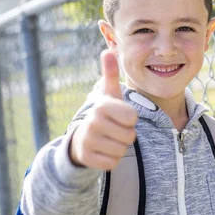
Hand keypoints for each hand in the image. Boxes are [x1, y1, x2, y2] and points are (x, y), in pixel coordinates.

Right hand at [69, 50, 137, 169]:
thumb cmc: (103, 115)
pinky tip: (103, 151)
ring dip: (119, 147)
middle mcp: (92, 122)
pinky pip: (113, 163)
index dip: (130, 119)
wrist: (81, 139)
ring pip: (122, 150)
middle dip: (126, 135)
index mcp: (101, 106)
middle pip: (130, 136)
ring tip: (108, 139)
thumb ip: (110, 75)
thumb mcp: (109, 96)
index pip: (133, 117)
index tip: (119, 117)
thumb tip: (108, 51)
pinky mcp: (87, 159)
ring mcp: (88, 141)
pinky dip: (111, 159)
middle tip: (114, 130)